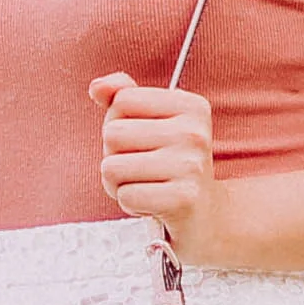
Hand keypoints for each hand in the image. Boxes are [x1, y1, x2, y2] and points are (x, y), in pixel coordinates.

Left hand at [91, 73, 221, 255]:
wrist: (206, 217)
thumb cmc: (170, 167)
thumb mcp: (151, 124)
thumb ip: (122, 96)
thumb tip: (97, 87)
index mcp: (191, 106)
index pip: (122, 100)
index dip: (119, 123)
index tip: (143, 142)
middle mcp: (194, 132)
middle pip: (112, 133)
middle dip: (115, 156)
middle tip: (142, 170)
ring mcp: (191, 166)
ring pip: (111, 167)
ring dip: (118, 184)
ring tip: (145, 187)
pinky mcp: (184, 199)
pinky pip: (125, 196)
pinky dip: (131, 205)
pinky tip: (152, 205)